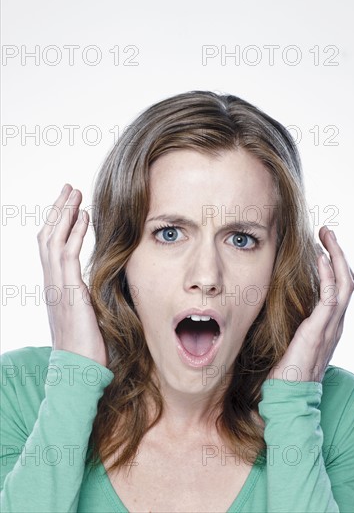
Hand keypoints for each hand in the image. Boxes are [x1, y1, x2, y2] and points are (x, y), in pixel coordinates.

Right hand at [37, 183, 107, 366]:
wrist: (77, 371)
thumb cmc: (85, 347)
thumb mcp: (86, 314)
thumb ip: (86, 296)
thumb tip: (99, 284)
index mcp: (55, 287)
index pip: (51, 247)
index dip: (59, 224)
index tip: (71, 205)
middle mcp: (52, 282)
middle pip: (48, 236)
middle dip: (58, 210)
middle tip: (69, 188)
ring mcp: (57, 286)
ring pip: (54, 239)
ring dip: (64, 213)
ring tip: (74, 193)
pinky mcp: (68, 292)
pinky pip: (67, 254)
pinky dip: (74, 232)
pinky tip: (84, 216)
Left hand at [267, 226, 353, 382]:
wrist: (289, 394)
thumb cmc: (287, 369)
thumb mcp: (294, 337)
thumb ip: (296, 319)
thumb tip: (283, 302)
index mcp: (330, 323)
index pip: (341, 286)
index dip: (335, 264)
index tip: (321, 244)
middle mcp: (336, 322)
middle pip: (348, 279)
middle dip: (339, 252)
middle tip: (326, 232)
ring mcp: (331, 325)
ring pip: (345, 283)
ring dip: (337, 256)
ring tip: (326, 235)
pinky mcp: (320, 329)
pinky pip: (331, 297)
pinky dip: (329, 275)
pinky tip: (320, 258)